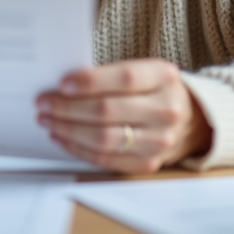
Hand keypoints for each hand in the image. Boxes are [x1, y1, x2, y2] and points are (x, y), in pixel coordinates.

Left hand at [36, 59, 211, 173]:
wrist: (191, 119)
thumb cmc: (154, 89)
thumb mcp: (144, 71)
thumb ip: (110, 75)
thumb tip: (63, 84)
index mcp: (165, 76)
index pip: (125, 78)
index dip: (91, 81)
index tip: (62, 84)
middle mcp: (167, 109)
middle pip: (108, 110)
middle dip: (68, 108)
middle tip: (43, 103)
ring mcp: (160, 140)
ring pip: (104, 138)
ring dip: (68, 129)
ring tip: (48, 120)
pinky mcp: (149, 163)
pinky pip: (106, 159)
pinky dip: (78, 148)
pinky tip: (62, 137)